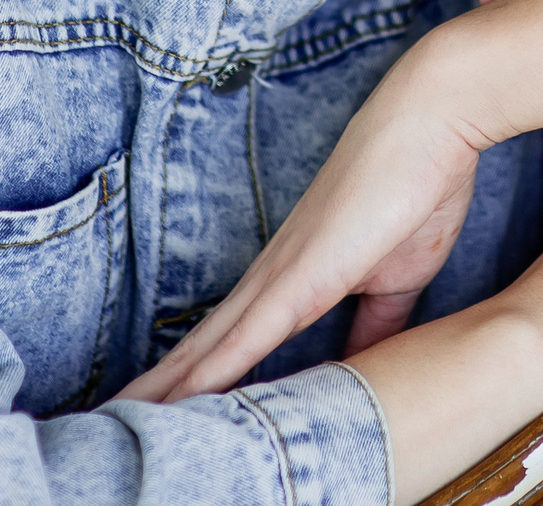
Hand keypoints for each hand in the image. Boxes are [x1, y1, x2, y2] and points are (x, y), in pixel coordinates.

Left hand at [117, 28, 497, 403]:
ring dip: (165, 389)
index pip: (232, 342)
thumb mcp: (401, 279)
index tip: (161, 407)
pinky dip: (210, 375)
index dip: (194, 376)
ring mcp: (279, 276)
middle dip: (160, 389)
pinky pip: (245, 339)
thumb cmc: (417, 188)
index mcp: (295, 280)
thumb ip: (378, 324)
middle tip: (111, 420)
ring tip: (119, 418)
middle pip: (201, 348)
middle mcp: (273, 278)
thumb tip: (368, 365)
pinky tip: (178, 401)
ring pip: (207, 348)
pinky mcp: (299, 276)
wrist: (431, 121)